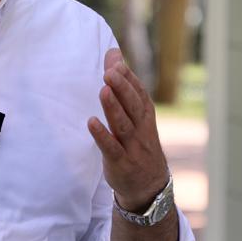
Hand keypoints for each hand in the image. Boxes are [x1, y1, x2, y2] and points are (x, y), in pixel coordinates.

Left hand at [87, 48, 168, 212]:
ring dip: (113, 108)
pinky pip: (111, 149)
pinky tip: (92, 123)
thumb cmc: (138, 143)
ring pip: (123, 125)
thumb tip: (113, 54)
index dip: (128, 77)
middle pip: (133, 106)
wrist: (149, 187)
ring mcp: (132, 147)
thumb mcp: (135, 115)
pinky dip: (102, 136)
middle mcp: (141, 129)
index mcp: (145, 116)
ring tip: (103, 90)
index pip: (139, 93)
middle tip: (110, 71)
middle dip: (122, 88)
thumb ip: (124, 86)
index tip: (116, 61)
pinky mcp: (120, 163)